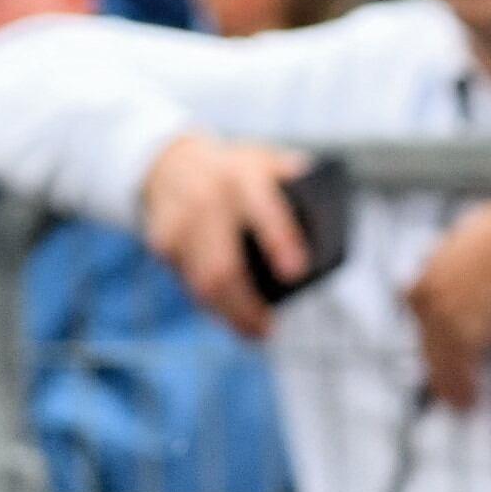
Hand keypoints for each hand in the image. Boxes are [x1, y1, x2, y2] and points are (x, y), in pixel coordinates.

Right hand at [140, 134, 311, 337]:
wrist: (172, 161)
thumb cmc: (237, 174)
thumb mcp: (267, 164)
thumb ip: (297, 184)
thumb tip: (328, 218)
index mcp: (243, 176)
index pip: (264, 209)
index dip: (280, 240)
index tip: (296, 272)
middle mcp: (207, 198)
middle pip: (224, 265)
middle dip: (246, 306)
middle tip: (267, 331)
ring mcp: (180, 222)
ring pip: (202, 283)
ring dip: (228, 314)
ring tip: (252, 331)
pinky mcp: (162, 242)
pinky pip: (189, 283)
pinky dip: (210, 303)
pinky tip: (227, 312)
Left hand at [405, 200, 490, 410]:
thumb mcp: (465, 237)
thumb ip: (452, 258)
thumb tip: (455, 261)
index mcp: (426, 276)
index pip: (418, 319)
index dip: (430, 341)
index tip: (437, 354)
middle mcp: (428, 299)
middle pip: (427, 345)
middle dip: (436, 369)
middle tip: (444, 391)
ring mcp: (445, 317)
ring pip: (440, 362)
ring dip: (449, 386)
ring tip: (458, 405)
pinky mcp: (468, 333)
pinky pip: (461, 369)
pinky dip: (464, 388)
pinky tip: (470, 401)